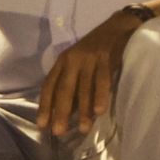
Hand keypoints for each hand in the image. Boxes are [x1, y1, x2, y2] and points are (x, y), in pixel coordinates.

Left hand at [37, 10, 141, 136]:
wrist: (118, 27)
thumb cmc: (97, 51)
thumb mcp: (80, 66)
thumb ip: (74, 86)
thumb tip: (66, 114)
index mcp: (63, 61)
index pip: (49, 85)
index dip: (45, 105)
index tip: (41, 125)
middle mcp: (72, 59)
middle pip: (64, 88)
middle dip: (60, 111)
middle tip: (58, 132)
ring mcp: (89, 57)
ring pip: (84, 87)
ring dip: (83, 110)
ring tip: (83, 129)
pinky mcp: (105, 57)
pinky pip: (102, 79)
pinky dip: (100, 95)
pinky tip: (99, 111)